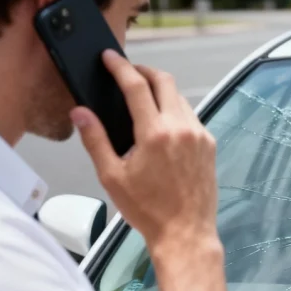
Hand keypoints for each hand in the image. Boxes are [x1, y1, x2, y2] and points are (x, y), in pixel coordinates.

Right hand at [70, 50, 218, 252]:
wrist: (186, 233)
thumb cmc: (148, 210)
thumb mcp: (112, 176)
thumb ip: (95, 140)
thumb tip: (80, 112)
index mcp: (155, 133)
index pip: (136, 85)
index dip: (120, 66)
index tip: (110, 57)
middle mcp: (181, 128)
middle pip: (164, 81)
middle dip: (144, 71)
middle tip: (128, 72)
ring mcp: (200, 136)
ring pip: (180, 98)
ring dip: (162, 91)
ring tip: (144, 98)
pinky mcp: (210, 145)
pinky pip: (192, 116)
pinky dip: (176, 111)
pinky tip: (164, 123)